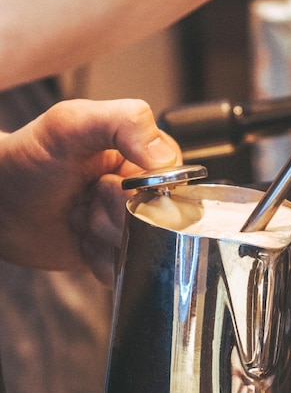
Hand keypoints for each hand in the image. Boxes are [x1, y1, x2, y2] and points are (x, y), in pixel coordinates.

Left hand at [0, 98, 181, 283]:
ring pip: (143, 248)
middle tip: (86, 199)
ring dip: (103, 238)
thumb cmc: (29, 160)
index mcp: (143, 156)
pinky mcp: (118, 253)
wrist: (0, 206)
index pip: (172, 184)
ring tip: (80, 217)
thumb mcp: (70, 124)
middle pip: (157, 220)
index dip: (139, 192)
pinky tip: (82, 240)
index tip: (104, 183)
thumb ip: (124, 122)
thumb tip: (167, 159)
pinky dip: (100, 260)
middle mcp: (142, 191)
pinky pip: (128, 270)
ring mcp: (130, 224)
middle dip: (115, 216)